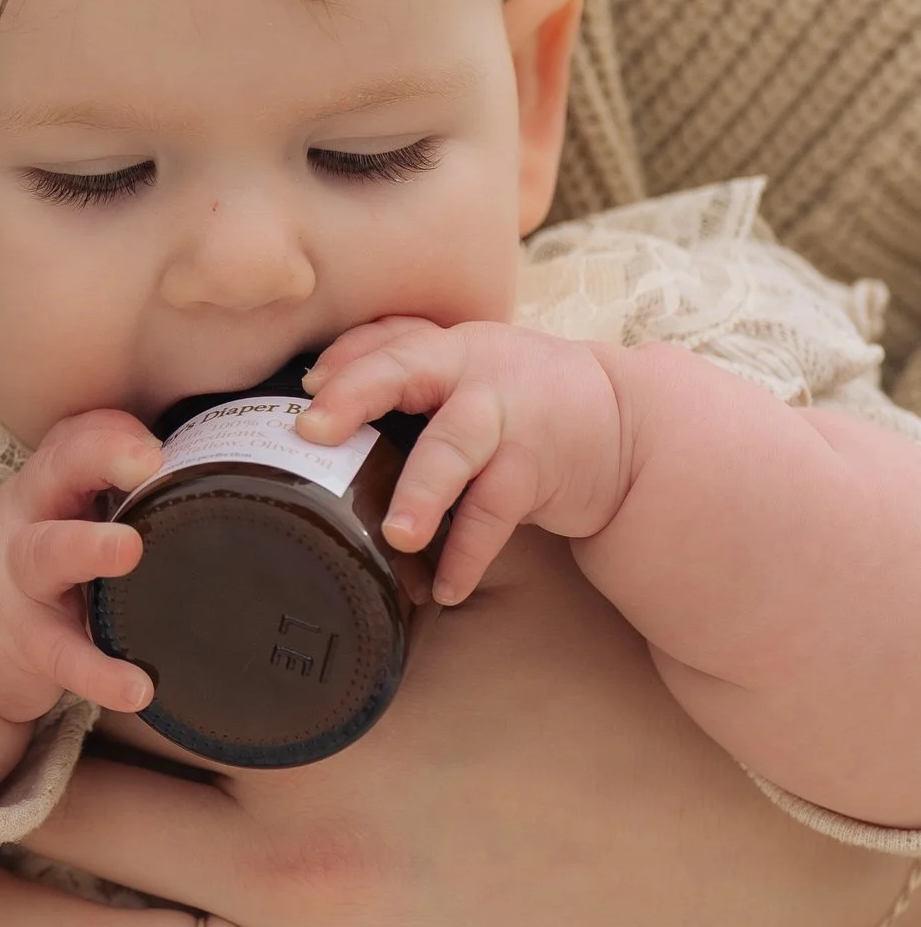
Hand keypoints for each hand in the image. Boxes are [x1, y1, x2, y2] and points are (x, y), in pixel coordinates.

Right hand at [0, 410, 162, 799]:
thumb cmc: (45, 553)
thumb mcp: (69, 512)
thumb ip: (130, 487)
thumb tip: (241, 459)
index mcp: (54, 482)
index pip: (77, 437)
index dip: (110, 434)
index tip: (155, 444)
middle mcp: (33, 517)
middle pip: (52, 473)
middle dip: (97, 458)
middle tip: (149, 463)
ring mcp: (27, 580)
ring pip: (46, 554)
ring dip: (86, 546)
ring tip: (128, 550)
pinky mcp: (34, 643)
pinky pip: (65, 657)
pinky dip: (100, 673)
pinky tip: (138, 688)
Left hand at [0, 530, 920, 926]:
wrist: (750, 859)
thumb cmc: (621, 711)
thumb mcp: (493, 601)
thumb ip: (369, 548)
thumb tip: (279, 466)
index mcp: (317, 744)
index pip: (130, 703)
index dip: (61, 676)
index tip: (12, 657)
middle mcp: (300, 873)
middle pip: (89, 827)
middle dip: (5, 794)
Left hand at [300, 317, 630, 601]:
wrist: (622, 424)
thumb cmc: (521, 395)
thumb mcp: (468, 368)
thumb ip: (403, 369)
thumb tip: (313, 388)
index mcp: (448, 345)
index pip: (389, 338)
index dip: (345, 360)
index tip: (303, 387)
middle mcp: (474, 372)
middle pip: (411, 372)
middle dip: (359, 395)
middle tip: (314, 433)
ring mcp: (508, 421)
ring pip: (455, 448)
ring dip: (422, 492)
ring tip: (396, 535)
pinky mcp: (535, 471)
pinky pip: (493, 515)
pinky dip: (468, 554)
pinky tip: (445, 588)